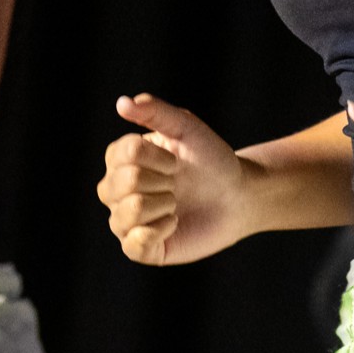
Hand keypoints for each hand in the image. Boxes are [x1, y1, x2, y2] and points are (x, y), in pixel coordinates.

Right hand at [98, 94, 250, 265]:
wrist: (238, 196)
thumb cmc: (211, 159)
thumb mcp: (186, 128)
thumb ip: (155, 112)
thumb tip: (122, 103)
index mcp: (120, 159)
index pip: (123, 154)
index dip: (157, 158)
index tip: (176, 161)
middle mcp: (115, 190)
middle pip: (122, 184)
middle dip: (161, 182)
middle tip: (177, 184)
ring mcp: (125, 221)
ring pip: (127, 214)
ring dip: (162, 205)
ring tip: (175, 204)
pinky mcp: (141, 249)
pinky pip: (133, 245)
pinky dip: (160, 231)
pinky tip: (174, 223)